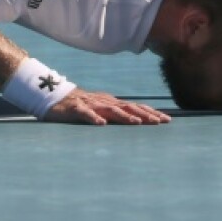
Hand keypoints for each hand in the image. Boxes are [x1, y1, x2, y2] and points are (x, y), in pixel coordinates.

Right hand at [42, 88, 170, 125]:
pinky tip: (101, 125)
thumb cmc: (80, 105)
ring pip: (110, 110)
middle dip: (145, 114)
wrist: (54, 96)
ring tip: (137, 123)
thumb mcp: (101, 109)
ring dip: (125, 116)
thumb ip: (115, 114)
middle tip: (160, 122)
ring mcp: (91, 104)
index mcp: (112, 103)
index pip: (136, 106)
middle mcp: (105, 102)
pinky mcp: (76, 109)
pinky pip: (85, 114)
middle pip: (128, 107)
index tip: (167, 119)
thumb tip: (136, 120)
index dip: (151, 112)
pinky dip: (94, 118)